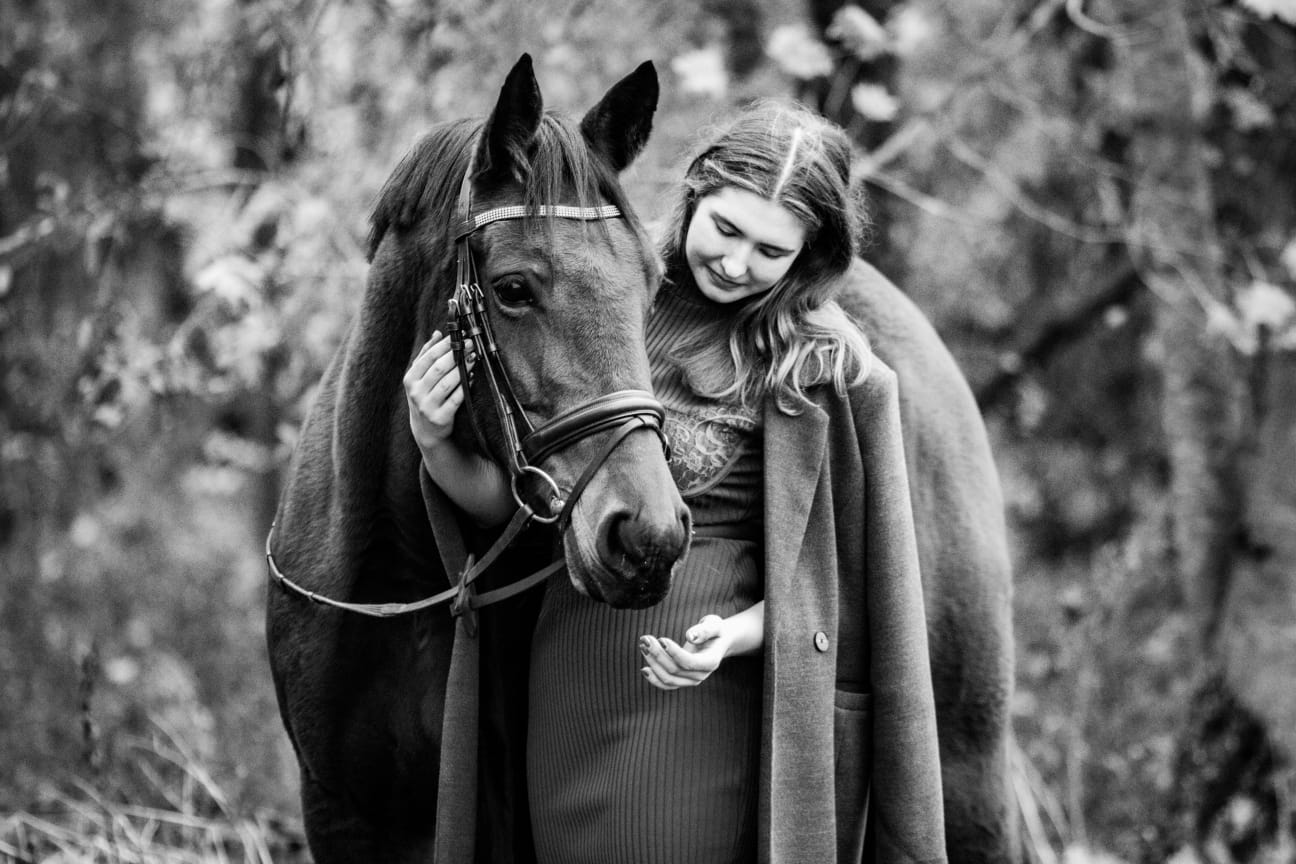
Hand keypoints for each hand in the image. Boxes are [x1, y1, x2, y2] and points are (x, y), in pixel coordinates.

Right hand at [403, 332, 471, 450]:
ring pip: (448, 383)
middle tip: (470, 345)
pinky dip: (466, 386)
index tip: (459, 336)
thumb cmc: (425, 398)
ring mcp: (427, 406)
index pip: (428, 357)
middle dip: (457, 354)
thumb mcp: (419, 378)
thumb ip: (426, 355)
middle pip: (439, 368)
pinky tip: (473, 377)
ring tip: (474, 358)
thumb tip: (437, 334)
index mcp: (410, 379)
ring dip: (463, 368)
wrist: (426, 431)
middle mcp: (416, 392)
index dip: (445, 345)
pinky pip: (456, 399)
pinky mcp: (441, 418)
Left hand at [639, 614, 728, 690]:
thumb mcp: (714, 625)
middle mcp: (701, 675)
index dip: (674, 653)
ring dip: (653, 663)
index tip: (662, 639)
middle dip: (658, 655)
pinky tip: (644, 668)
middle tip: (646, 639)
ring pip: (668, 679)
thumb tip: (690, 637)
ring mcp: (691, 681)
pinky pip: (666, 685)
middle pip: (675, 670)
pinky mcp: (682, 681)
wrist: (717, 642)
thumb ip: (704, 630)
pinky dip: (654, 678)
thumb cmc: (715, 631)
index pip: (690, 662)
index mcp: (711, 662)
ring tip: (643, 646)